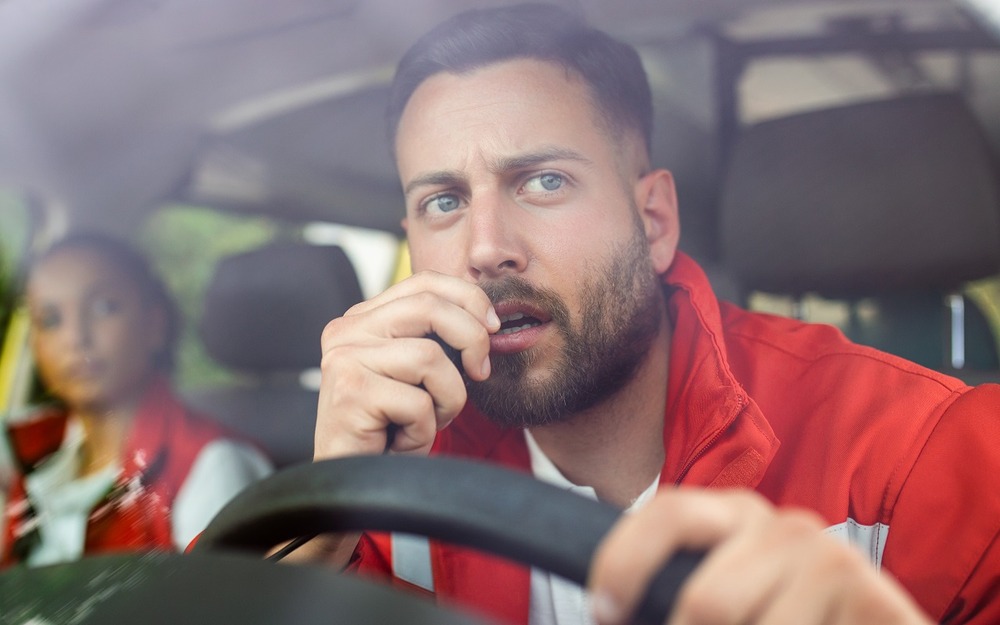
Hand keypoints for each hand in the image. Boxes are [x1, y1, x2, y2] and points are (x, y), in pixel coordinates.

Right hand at [314, 271, 499, 458]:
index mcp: (363, 318)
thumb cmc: (390, 429)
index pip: (424, 282)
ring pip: (430, 358)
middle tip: (481, 372)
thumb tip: (488, 320)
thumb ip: (437, 339)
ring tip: (426, 421)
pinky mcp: (350, 392)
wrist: (352, 482)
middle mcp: (347, 330)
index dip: (468, 298)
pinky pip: (419, 403)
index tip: (493, 327)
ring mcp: (344, 359)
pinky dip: (425, 430)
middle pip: (429, 307)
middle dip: (471, 338)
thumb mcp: (418, 374)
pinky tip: (402, 442)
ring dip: (447, 399)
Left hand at [588, 488, 931, 624]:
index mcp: (734, 517)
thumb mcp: (725, 602)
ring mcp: (829, 557)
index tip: (603, 614)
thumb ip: (680, 598)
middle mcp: (781, 525)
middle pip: (705, 602)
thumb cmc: (788, 620)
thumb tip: (607, 613)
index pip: (666, 513)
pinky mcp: (872, 595)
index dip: (623, 564)